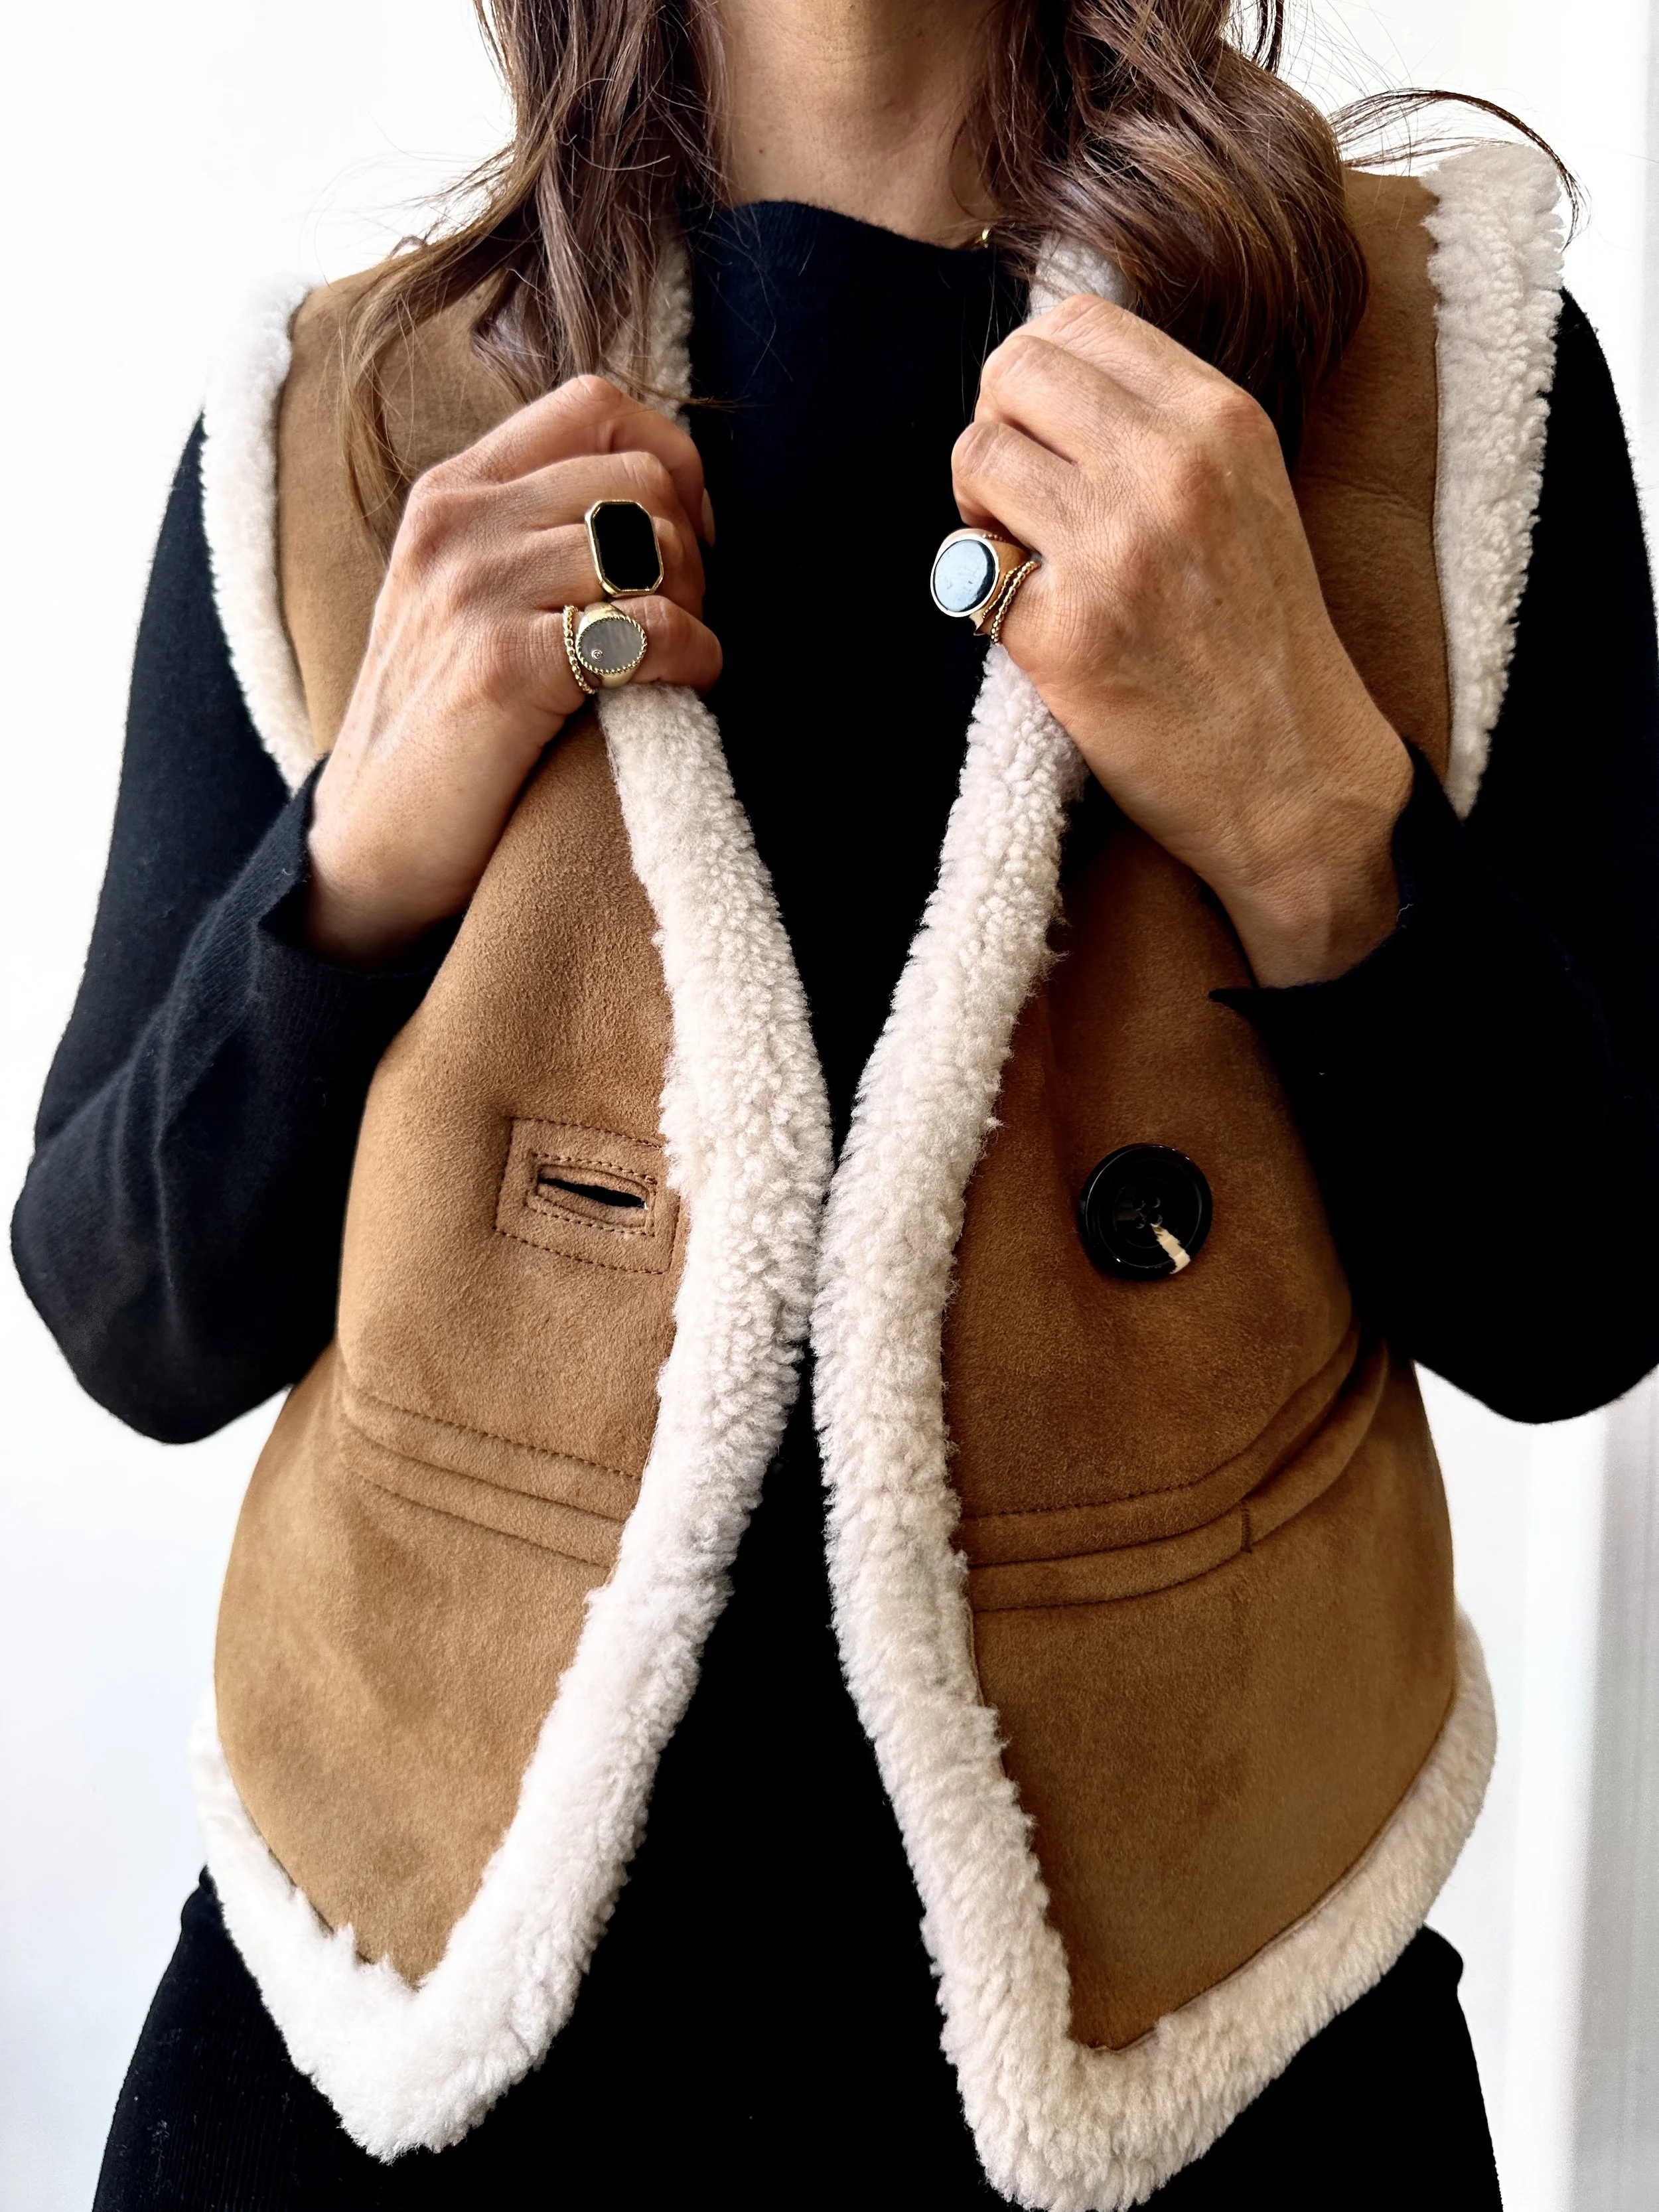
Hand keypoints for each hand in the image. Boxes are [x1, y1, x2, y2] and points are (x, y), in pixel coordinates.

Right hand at [307, 376, 721, 966]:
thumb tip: (666, 498)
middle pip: (639, 473)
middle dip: (692, 541)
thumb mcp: (465, 594)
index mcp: (452, 492)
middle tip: (686, 611)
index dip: (667, 456)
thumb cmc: (442, 723)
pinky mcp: (504, 669)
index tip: (683, 529)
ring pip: (652, 542)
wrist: (371, 844)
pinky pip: (649, 629)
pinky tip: (684, 687)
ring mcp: (475, 592)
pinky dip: (693, 657)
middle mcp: (458, 525)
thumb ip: (536, 530)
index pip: (591, 404)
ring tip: (679, 654)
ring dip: (696, 602)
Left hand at [954, 296, 1413, 987]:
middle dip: (995, 424)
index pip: (1080, 322)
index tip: (1047, 434)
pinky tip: (1037, 626)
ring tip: (1021, 555)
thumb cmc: (1260, 638)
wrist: (1293, 773)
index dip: (1037, 374)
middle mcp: (1169, 467)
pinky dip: (986, 595)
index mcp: (1219, 419)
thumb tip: (1046, 378)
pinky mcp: (1063, 631)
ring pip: (977, 454)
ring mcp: (1113, 548)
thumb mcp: (1244, 492)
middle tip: (1016, 495)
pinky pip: (970, 568)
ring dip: (978, 504)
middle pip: (1013, 371)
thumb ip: (1161, 427)